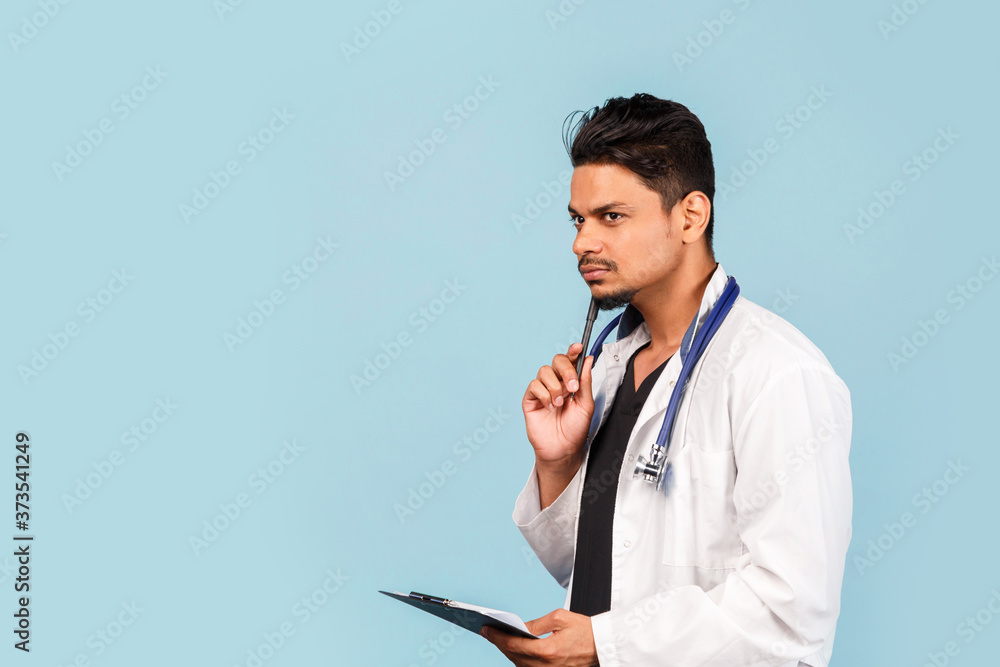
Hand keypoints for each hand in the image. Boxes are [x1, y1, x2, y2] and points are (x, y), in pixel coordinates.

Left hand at [481, 608, 598, 665]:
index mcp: (547, 650)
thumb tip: (518, 627)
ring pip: (519, 664)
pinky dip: (519, 658)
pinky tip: (513, 648)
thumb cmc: (584, 629)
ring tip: (497, 638)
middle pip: (513, 655)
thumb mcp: (559, 617)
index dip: (497, 636)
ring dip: (507, 651)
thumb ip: (536, 624)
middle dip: (499, 643)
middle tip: (487, 632)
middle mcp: (546, 665)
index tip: (485, 629)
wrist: (602, 645)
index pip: (514, 644)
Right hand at [522, 343, 594, 465]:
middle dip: (566, 370)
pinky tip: (549, 407)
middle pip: (556, 361)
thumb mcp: (586, 404)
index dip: (573, 351)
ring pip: (544, 371)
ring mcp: (542, 391)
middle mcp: (556, 383)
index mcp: (571, 382)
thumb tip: (589, 360)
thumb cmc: (575, 430)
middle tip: (572, 386)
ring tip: (560, 403)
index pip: (571, 361)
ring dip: (555, 386)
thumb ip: (585, 382)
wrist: (563, 449)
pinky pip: (534, 385)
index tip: (578, 347)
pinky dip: (544, 394)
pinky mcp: (530, 399)